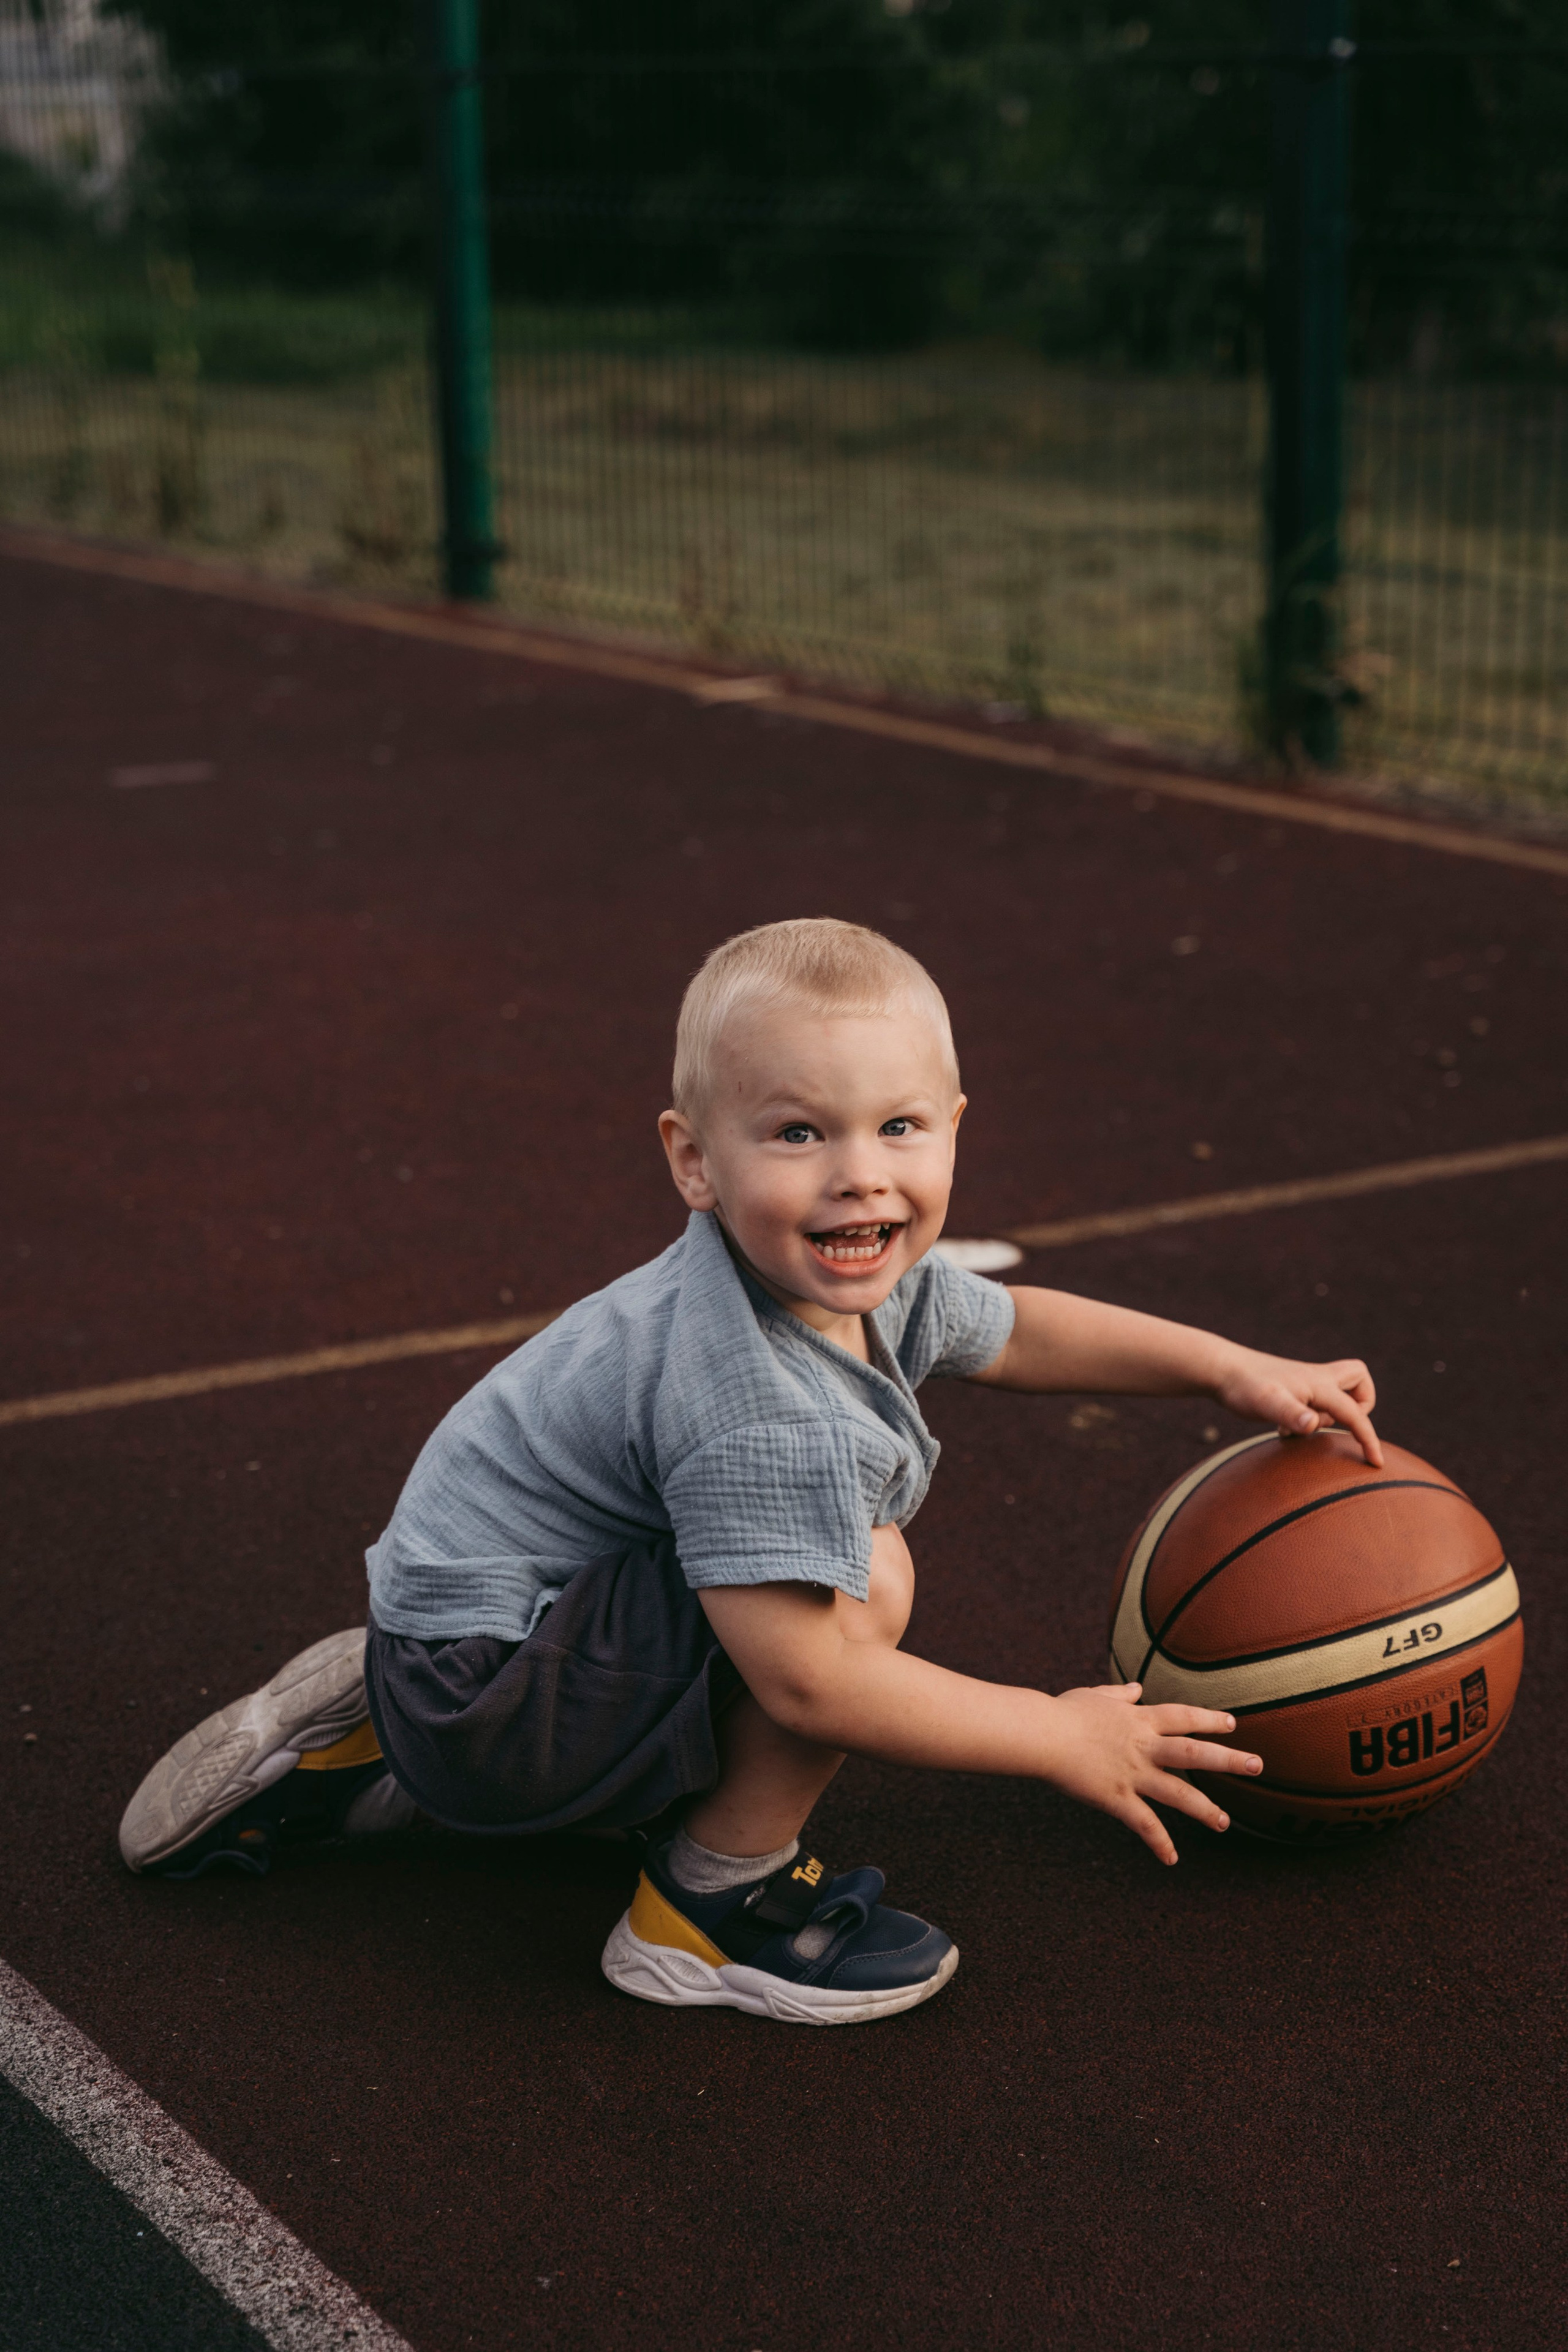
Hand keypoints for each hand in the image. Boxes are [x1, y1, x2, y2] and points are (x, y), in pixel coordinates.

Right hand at [1044, 1682, 1261, 1863]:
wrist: (1043, 1734)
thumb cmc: (1064, 1712)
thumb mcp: (1094, 1695)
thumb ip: (1119, 1694)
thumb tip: (1137, 1688)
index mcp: (1139, 1720)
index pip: (1182, 1717)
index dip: (1208, 1720)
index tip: (1231, 1724)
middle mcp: (1143, 1746)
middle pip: (1192, 1752)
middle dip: (1226, 1759)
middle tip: (1257, 1765)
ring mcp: (1132, 1773)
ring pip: (1177, 1792)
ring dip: (1203, 1809)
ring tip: (1224, 1823)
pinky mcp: (1116, 1797)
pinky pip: (1143, 1823)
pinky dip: (1158, 1842)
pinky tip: (1171, 1858)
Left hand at [1211, 1344, 1382, 1466]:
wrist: (1219, 1369)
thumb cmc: (1244, 1387)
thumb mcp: (1266, 1404)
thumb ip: (1291, 1414)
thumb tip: (1314, 1424)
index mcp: (1319, 1384)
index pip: (1355, 1412)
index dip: (1368, 1437)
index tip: (1376, 1463)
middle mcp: (1317, 1378)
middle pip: (1357, 1379)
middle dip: (1360, 1404)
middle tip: (1334, 1426)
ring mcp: (1304, 1381)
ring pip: (1336, 1391)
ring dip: (1329, 1414)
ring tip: (1299, 1429)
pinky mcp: (1292, 1388)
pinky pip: (1315, 1400)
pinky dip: (1310, 1415)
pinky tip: (1285, 1429)